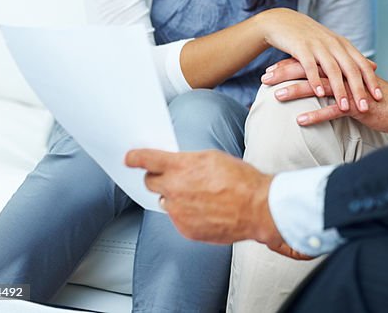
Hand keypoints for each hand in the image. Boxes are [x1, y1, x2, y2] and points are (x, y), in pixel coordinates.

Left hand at [124, 148, 309, 258]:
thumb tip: (177, 165)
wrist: (257, 208)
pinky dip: (188, 214)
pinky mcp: (185, 229)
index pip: (148, 160)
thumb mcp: (214, 158)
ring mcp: (178, 212)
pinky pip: (179, 219)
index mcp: (181, 168)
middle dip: (158, 178)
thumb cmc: (242, 181)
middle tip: (174, 178)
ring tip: (201, 197)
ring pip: (167, 201)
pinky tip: (207, 210)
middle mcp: (174, 190)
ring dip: (177, 198)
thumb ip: (189, 161)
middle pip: (150, 182)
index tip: (130, 158)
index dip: (136, 158)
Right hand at [259, 9, 380, 113]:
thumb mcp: (335, 44)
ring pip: (333, 70)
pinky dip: (316, 80)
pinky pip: (310, 66)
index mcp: (343, 45)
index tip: (380, 98)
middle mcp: (334, 44)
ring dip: (340, 90)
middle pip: (351, 69)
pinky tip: (320, 94)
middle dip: (359, 90)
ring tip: (345, 107)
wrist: (282, 21)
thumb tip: (374, 66)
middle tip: (365, 108)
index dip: (371, 81)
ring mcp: (318, 45)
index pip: (362, 64)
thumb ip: (353, 57)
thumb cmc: (310, 37)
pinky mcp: (301, 47)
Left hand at [267, 65, 387, 133]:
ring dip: (295, 91)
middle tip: (264, 78)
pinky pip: (333, 110)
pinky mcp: (356, 105)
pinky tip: (300, 120)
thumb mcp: (355, 87)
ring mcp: (350, 90)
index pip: (311, 62)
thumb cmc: (378, 99)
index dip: (289, 65)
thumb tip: (321, 84)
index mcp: (341, 69)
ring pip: (318, 87)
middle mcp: (343, 75)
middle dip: (285, 73)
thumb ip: (339, 83)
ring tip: (276, 96)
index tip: (270, 69)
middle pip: (309, 70)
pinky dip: (315, 115)